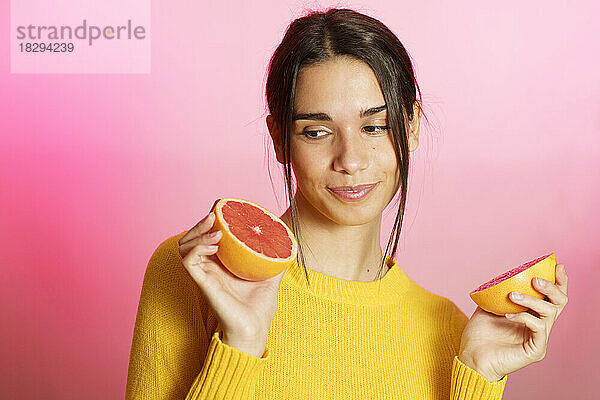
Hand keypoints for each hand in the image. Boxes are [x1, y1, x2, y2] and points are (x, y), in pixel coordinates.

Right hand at [178, 200, 285, 355]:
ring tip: (216, 229)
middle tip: (214, 215)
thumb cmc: (259, 307)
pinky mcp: (202, 282)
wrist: (255, 328)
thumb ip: (276, 259)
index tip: (223, 211)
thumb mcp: (270, 276)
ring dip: (197, 232)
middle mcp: (209, 267)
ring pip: (185, 246)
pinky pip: (188, 260)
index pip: (207, 236)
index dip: (210, 222)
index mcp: (221, 263)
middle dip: (200, 223)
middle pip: (192, 237)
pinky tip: (214, 244)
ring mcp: (204, 274)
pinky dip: (198, 247)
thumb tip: (288, 243)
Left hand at [458, 263, 568, 381]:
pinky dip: (524, 317)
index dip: (558, 281)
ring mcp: (539, 338)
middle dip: (551, 288)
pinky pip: (538, 328)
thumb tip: (500, 275)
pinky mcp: (536, 350)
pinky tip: (508, 315)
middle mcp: (539, 325)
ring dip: (531, 300)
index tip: (557, 266)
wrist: (470, 356)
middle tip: (535, 280)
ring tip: (512, 295)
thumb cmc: (479, 334)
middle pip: (559, 303)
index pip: (552, 297)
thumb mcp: (488, 306)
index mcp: (532, 314)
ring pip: (549, 313)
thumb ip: (497, 292)